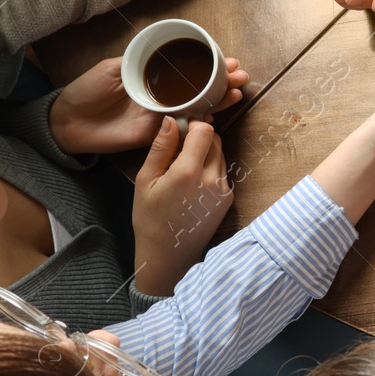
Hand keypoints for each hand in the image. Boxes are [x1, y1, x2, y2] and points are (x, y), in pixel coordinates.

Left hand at [48, 56, 246, 154]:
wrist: (67, 123)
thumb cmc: (86, 92)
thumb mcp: (111, 68)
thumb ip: (137, 62)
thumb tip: (162, 49)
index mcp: (153, 78)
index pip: (187, 70)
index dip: (209, 65)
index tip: (228, 60)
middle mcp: (162, 96)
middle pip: (199, 89)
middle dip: (222, 81)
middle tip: (240, 75)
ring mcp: (161, 116)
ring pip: (197, 107)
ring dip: (218, 100)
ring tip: (236, 92)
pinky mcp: (156, 135)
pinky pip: (182, 129)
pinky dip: (199, 124)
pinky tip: (214, 115)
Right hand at [131, 119, 232, 295]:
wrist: (168, 255)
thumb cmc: (150, 219)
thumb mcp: (146, 181)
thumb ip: (161, 148)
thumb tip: (171, 120)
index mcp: (189, 173)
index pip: (205, 131)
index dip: (193, 125)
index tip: (180, 130)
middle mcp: (212, 179)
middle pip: (215, 140)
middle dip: (199, 137)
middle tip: (178, 149)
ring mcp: (223, 190)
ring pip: (220, 155)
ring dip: (205, 153)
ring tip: (182, 168)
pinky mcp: (228, 198)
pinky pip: (222, 172)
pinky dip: (210, 169)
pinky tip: (192, 183)